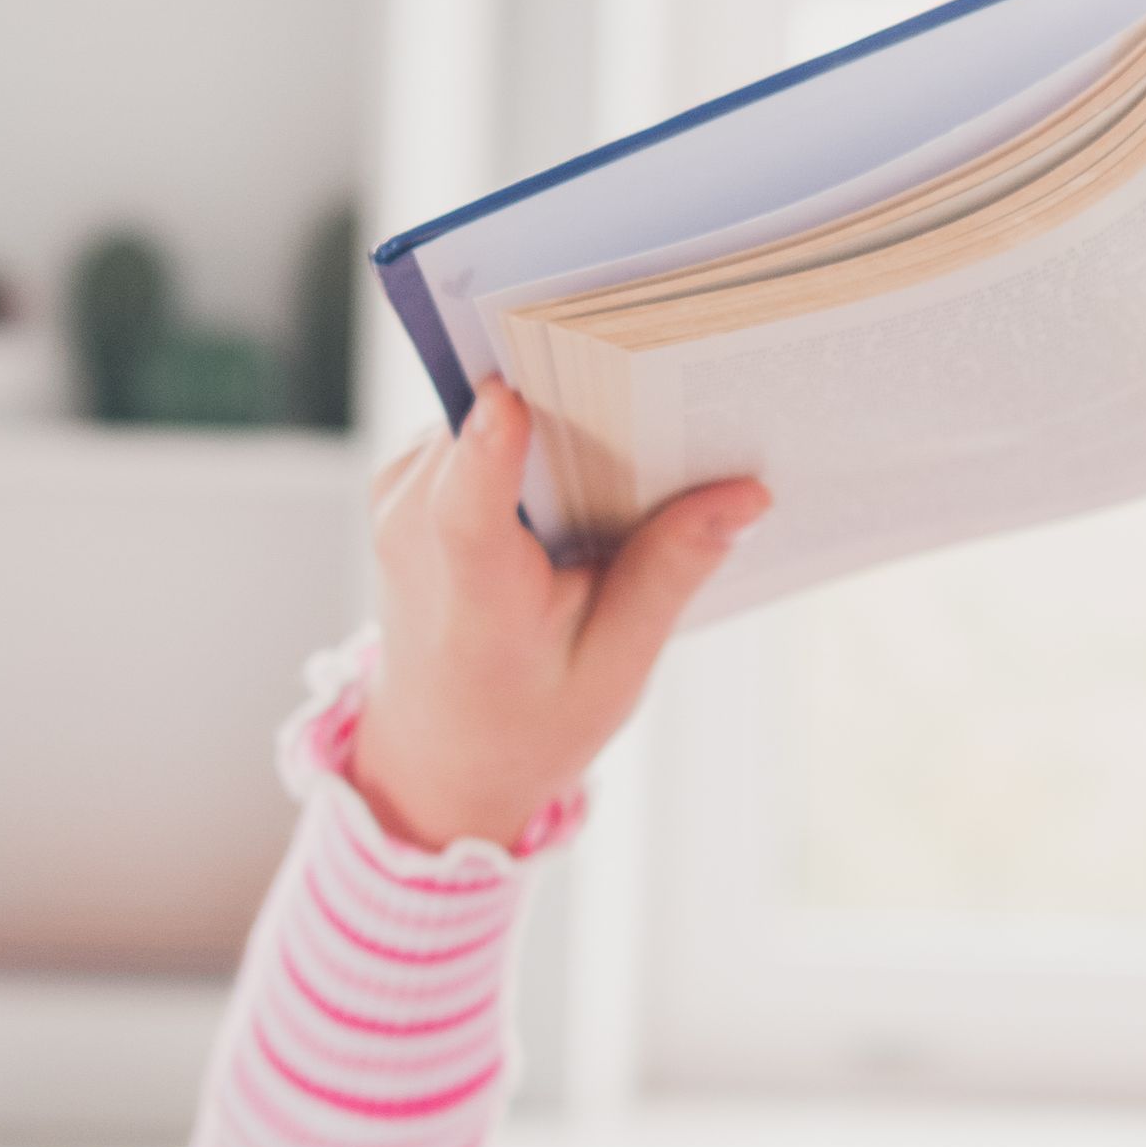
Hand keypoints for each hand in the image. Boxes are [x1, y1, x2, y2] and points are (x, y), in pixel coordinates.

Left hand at [348, 397, 763, 854]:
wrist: (441, 752)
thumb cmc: (530, 718)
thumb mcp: (617, 664)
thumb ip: (670, 573)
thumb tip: (747, 494)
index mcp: (474, 599)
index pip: (467, 512)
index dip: (492, 447)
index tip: (514, 394)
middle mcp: (415, 532)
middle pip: (494, 429)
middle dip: (580, 402)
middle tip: (668, 394)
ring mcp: (399, 496)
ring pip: (488, 412)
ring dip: (561, 416)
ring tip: (632, 442)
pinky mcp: (405, 478)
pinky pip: (473, 425)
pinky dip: (532, 435)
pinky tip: (584, 467)